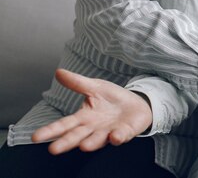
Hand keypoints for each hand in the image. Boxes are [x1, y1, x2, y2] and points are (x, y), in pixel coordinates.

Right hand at [31, 69, 152, 154]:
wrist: (137, 104)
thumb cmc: (112, 98)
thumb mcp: (95, 87)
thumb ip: (77, 83)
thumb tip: (58, 72)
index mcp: (84, 117)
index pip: (65, 124)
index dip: (51, 130)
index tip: (36, 137)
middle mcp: (93, 128)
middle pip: (77, 136)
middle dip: (66, 142)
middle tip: (54, 149)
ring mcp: (109, 132)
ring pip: (98, 140)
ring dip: (92, 143)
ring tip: (84, 146)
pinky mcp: (125, 133)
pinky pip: (120, 137)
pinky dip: (117, 137)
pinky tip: (114, 136)